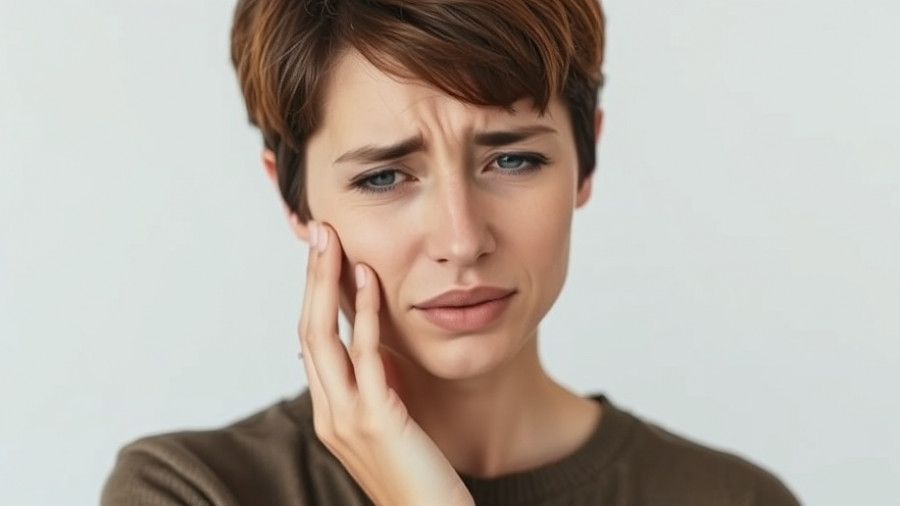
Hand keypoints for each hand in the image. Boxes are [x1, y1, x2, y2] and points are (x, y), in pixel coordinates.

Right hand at [298, 222, 473, 505]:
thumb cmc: (420, 474)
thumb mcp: (390, 420)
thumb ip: (375, 385)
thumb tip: (369, 346)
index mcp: (330, 410)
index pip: (313, 339)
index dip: (313, 293)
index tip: (321, 251)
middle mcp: (329, 412)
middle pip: (308, 329)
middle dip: (312, 278)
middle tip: (318, 230)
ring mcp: (347, 418)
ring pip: (322, 337)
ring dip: (326, 283)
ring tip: (331, 240)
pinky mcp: (376, 421)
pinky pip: (364, 357)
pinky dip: (364, 313)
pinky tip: (368, 278)